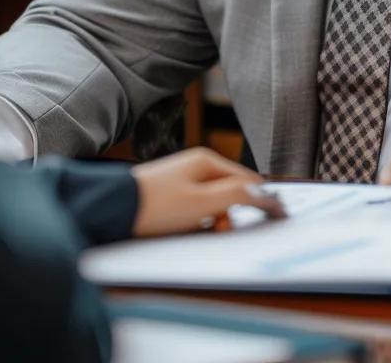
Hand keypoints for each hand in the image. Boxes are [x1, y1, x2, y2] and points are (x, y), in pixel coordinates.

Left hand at [131, 148, 285, 236]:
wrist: (112, 208)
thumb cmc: (156, 205)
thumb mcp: (201, 202)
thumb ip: (235, 195)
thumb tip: (265, 193)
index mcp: (207, 161)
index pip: (248, 178)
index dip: (262, 198)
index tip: (277, 218)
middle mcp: (197, 165)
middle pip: (231, 191)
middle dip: (232, 212)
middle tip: (220, 228)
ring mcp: (183, 179)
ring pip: (214, 202)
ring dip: (215, 219)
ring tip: (201, 230)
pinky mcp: (171, 194)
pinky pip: (197, 208)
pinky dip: (199, 220)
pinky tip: (187, 229)